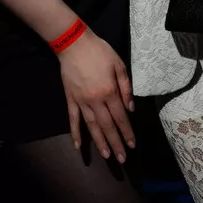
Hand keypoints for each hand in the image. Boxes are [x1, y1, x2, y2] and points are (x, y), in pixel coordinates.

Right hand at [58, 28, 135, 162]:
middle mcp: (95, 101)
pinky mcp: (70, 99)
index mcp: (109, 91)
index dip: (127, 132)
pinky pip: (73, 119)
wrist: (74, 43)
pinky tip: (78, 145)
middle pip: (107, 126)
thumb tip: (130, 108)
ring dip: (100, 142)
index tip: (132, 145)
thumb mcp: (119, 64)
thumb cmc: (100, 51)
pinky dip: (75, 133)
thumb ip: (125, 87)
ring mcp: (81, 101)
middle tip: (122, 159)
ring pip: (92, 127)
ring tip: (107, 155)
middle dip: (116, 143)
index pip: (120, 117)